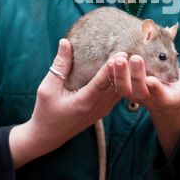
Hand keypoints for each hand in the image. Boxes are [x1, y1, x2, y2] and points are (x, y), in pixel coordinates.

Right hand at [9, 39, 123, 168]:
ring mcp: (103, 109)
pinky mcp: (105, 109)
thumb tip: (65, 42)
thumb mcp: (47, 88)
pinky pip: (118, 93)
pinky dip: (123, 81)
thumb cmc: (45, 111)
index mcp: (84, 102)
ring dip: (126, 75)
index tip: (121, 54)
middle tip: (132, 49)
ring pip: (120, 90)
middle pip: (116, 85)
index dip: (111, 68)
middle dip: (124, 68)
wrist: (49, 136)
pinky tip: (128, 69)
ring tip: (134, 56)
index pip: (102, 83)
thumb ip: (59, 66)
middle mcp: (98, 107)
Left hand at [107, 55, 179, 157]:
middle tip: (135, 58)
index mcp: (167, 100)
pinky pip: (115, 82)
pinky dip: (112, 72)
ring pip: (123, 88)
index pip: (160, 97)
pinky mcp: (126, 87)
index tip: (153, 80)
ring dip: (119, 74)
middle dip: (136, 75)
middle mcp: (149, 99)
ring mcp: (136, 94)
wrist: (170, 94)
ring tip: (118, 57)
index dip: (156, 90)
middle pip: (139, 91)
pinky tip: (111, 57)